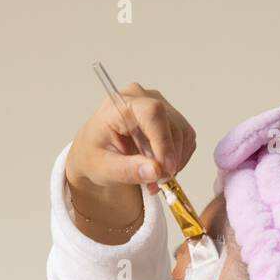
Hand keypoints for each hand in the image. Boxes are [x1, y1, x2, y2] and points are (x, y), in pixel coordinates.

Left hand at [66, 83, 196, 195]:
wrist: (95, 152)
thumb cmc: (94, 155)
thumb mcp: (102, 168)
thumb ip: (127, 170)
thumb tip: (155, 171)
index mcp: (121, 104)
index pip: (152, 113)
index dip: (163, 141)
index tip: (164, 168)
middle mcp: (143, 98)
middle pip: (171, 125)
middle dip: (168, 158)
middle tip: (156, 182)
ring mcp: (160, 105)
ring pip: (183, 133)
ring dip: (174, 161)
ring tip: (155, 178)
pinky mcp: (170, 117)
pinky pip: (186, 138)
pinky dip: (178, 158)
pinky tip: (161, 168)